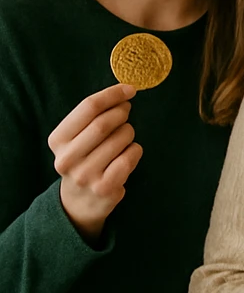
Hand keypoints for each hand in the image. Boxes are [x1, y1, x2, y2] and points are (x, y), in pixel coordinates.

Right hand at [48, 84, 142, 241]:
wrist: (78, 202)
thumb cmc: (84, 158)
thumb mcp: (77, 137)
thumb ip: (94, 115)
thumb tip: (125, 91)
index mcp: (58, 140)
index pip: (88, 107)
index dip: (112, 94)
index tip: (129, 89)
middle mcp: (67, 158)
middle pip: (104, 123)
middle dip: (122, 112)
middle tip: (126, 112)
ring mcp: (85, 175)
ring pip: (121, 138)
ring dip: (129, 132)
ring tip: (123, 138)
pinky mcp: (104, 187)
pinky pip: (130, 156)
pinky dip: (135, 150)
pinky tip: (127, 155)